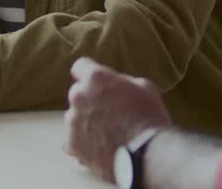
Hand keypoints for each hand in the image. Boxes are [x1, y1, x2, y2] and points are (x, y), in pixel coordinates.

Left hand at [64, 57, 171, 182]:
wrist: (147, 154)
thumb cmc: (149, 116)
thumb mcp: (143, 86)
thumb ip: (121, 81)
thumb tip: (113, 85)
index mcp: (95, 78)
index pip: (80, 66)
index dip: (90, 73)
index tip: (97, 82)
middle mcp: (79, 97)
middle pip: (78, 93)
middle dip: (90, 99)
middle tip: (108, 110)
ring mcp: (73, 122)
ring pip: (74, 116)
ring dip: (86, 120)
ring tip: (106, 133)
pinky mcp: (72, 144)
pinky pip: (72, 139)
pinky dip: (83, 141)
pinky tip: (99, 145)